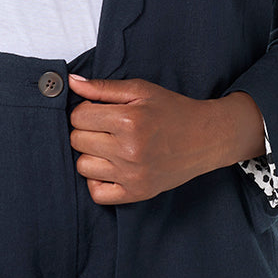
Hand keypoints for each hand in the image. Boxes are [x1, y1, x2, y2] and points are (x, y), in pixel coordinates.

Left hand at [66, 76, 263, 204]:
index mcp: (129, 121)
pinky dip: (97, 181)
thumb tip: (71, 83)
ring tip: (109, 147)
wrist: (206, 138)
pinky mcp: (137, 193)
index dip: (85, 111)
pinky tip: (110, 168)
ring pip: (82, 166)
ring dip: (90, 155)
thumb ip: (103, 87)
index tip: (99, 111)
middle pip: (77, 140)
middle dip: (86, 130)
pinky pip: (97, 194)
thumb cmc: (173, 110)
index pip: (79, 116)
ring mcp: (133, 175)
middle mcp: (130, 150)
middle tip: (106, 128)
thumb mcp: (141, 90)